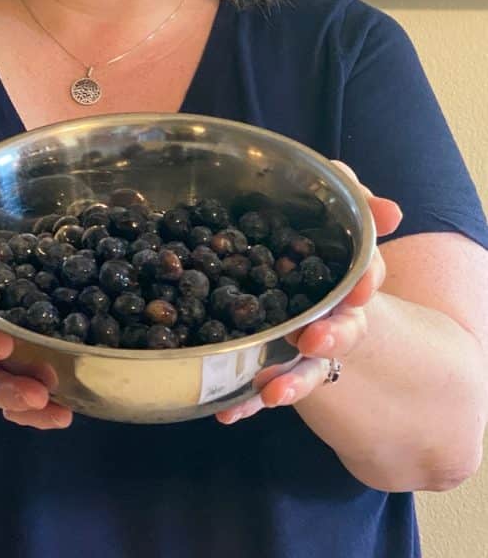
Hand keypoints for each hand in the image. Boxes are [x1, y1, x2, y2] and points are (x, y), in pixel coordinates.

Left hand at [216, 161, 401, 424]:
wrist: (303, 287)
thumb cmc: (321, 246)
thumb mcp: (335, 217)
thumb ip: (356, 204)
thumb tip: (392, 211)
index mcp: (347, 282)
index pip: (364, 279)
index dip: (365, 280)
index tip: (360, 285)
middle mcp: (331, 319)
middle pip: (340, 331)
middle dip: (331, 336)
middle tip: (315, 339)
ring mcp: (302, 348)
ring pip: (305, 370)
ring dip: (291, 382)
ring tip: (271, 392)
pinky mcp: (274, 367)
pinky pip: (261, 387)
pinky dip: (246, 402)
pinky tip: (225, 412)